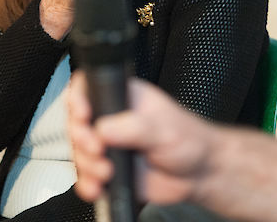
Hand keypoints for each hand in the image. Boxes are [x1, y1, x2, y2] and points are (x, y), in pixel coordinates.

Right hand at [68, 72, 214, 205]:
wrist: (199, 174)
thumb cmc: (189, 140)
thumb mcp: (164, 128)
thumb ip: (135, 127)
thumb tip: (105, 129)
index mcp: (124, 97)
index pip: (89, 88)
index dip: (78, 99)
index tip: (83, 114)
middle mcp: (112, 119)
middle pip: (77, 122)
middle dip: (82, 138)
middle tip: (97, 148)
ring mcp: (109, 145)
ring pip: (80, 152)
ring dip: (87, 165)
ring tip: (108, 171)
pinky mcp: (110, 169)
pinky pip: (88, 177)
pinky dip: (88, 184)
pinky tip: (98, 187)